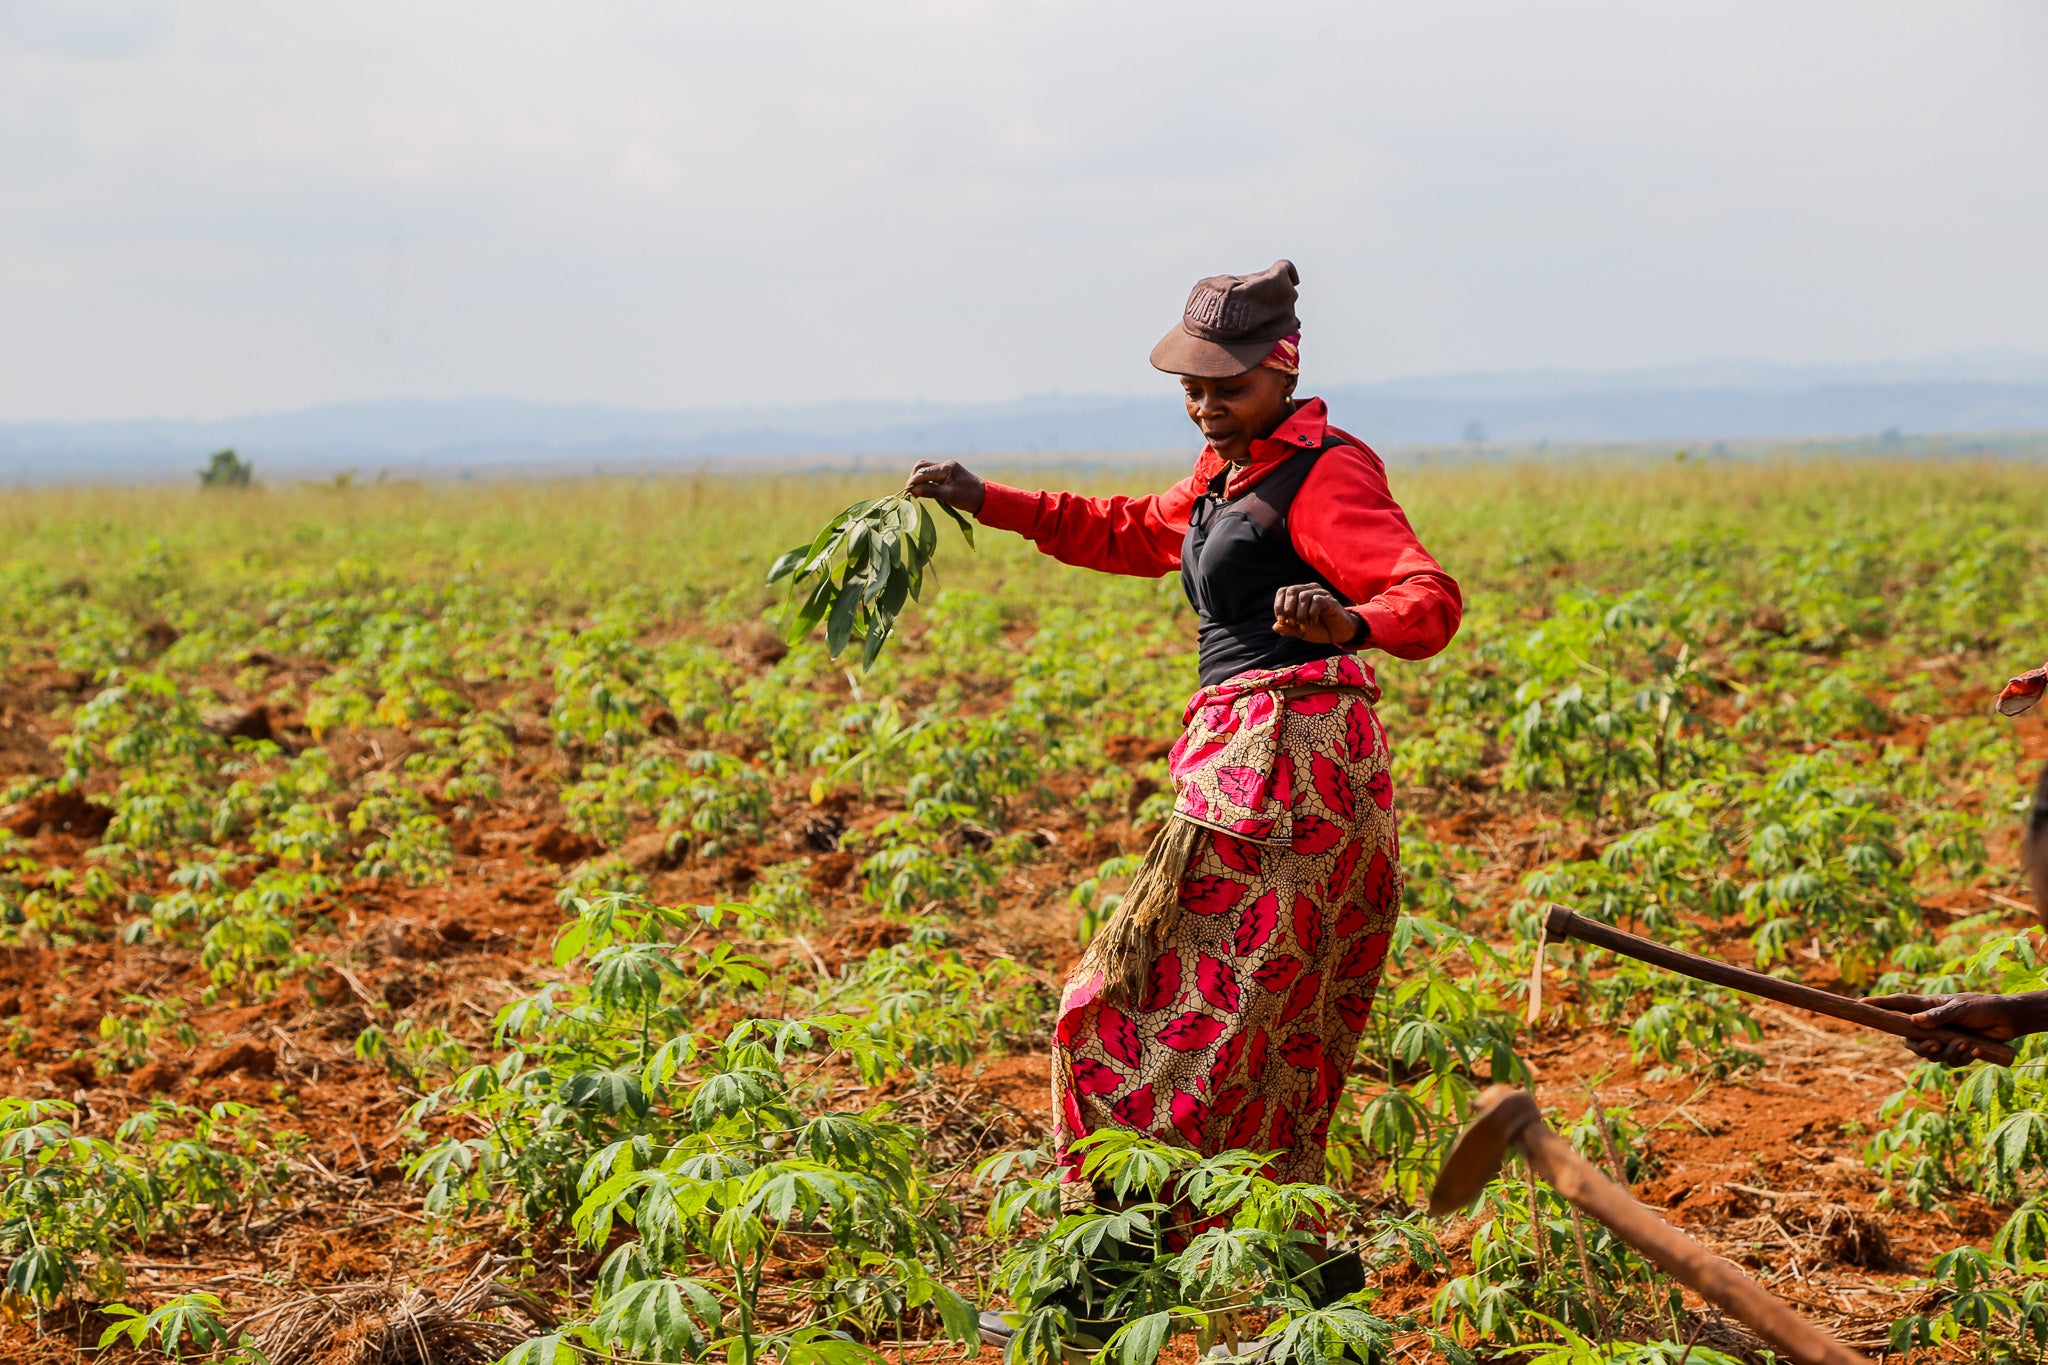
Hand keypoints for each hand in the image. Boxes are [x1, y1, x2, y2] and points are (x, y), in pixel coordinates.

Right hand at [904, 460, 985, 513]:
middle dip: (913, 478)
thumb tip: (913, 490)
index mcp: (947, 468)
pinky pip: (931, 474)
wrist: (985, 497)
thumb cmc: (969, 497)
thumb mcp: (949, 496)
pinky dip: (924, 480)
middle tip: (909, 492)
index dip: (913, 482)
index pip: (923, 472)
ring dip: (918, 479)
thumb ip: (931, 491)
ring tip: (915, 492)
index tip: (906, 493)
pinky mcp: (946, 474)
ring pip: (925, 469)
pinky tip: (923, 490)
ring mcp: (946, 468)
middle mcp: (945, 465)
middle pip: (922, 466)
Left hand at [1272, 584, 1362, 645]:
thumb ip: (1287, 628)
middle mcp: (1309, 590)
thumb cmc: (1319, 629)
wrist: (1339, 633)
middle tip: (1292, 623)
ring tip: (1304, 626)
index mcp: (1300, 594)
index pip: (1283, 591)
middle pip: (1292, 590)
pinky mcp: (1330, 600)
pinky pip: (1317, 601)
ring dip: (1300, 614)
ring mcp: (1321, 593)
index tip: (1282, 621)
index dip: (1278, 606)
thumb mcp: (1300, 631)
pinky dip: (1311, 614)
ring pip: (1303, 596)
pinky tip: (1313, 622)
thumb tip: (1274, 626)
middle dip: (1288, 609)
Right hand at [1864, 990, 2047, 1063]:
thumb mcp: (1960, 1008)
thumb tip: (1914, 1023)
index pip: (1897, 1005)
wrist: (2010, 1020)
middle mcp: (1930, 1024)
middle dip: (1921, 1047)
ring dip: (1948, 1052)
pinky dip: (1962, 1057)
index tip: (1860, 1003)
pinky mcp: (1957, 1050)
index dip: (1878, 1005)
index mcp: (1927, 1007)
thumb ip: (1937, 1016)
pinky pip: (1951, 1061)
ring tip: (1966, 1043)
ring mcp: (1943, 1038)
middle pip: (1910, 1040)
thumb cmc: (1983, 1007)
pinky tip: (1976, 1049)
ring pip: (1931, 1054)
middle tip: (1935, 1046)